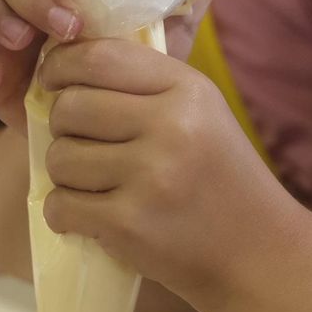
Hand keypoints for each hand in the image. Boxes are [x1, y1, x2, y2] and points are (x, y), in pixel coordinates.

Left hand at [36, 39, 291, 300]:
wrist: (259, 256)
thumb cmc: (222, 181)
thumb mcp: (203, 114)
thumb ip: (147, 86)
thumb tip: (67, 62)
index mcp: (188, 90)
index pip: (100, 56)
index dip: (61, 66)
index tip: (53, 82)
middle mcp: (171, 126)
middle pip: (70, 108)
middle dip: (63, 129)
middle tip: (83, 146)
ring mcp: (150, 176)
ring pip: (59, 158)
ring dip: (65, 176)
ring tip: (95, 186)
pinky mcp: (129, 223)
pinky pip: (61, 205)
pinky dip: (64, 213)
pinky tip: (89, 217)